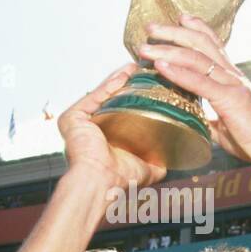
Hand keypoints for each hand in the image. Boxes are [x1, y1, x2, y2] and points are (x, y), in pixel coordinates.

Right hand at [59, 64, 166, 189]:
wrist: (102, 184)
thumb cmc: (121, 180)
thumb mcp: (149, 167)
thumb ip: (161, 158)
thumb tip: (179, 152)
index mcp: (104, 135)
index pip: (121, 108)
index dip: (136, 94)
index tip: (153, 82)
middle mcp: (90, 127)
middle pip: (111, 98)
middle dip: (128, 82)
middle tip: (146, 68)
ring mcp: (79, 121)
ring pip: (102, 94)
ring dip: (119, 78)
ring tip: (137, 67)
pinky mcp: (71, 118)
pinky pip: (93, 97)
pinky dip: (108, 86)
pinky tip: (124, 75)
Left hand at [137, 16, 250, 168]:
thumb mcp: (224, 123)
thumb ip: (208, 115)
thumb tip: (193, 117)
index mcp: (231, 78)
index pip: (213, 44)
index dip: (197, 27)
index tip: (180, 18)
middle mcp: (231, 74)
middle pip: (199, 43)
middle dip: (173, 32)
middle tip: (150, 26)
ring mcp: (231, 83)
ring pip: (196, 57)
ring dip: (167, 49)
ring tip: (145, 47)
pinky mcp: (229, 98)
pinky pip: (200, 81)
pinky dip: (178, 72)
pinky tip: (161, 66)